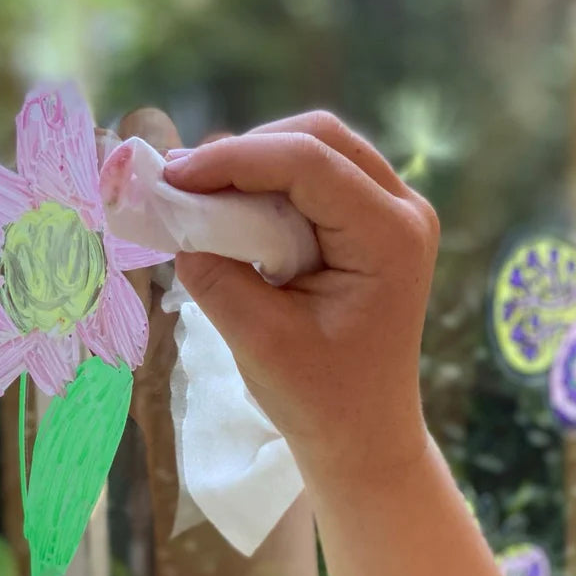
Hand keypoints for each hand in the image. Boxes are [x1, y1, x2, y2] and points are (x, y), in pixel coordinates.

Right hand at [164, 111, 439, 487]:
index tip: (172, 177)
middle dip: (244, 152)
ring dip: (254, 164)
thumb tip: (175, 215)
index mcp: (390, 238)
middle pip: (318, 138)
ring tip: (197, 192)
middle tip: (181, 181)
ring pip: (317, 149)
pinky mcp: (372, 226)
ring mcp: (393, 215)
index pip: (308, 163)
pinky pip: (317, 178)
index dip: (233, 160)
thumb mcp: (259, 339)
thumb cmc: (321, 400)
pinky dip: (268, 184)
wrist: (365, 437)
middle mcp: (403, 211)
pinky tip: (230, 206)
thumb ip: (214, 273)